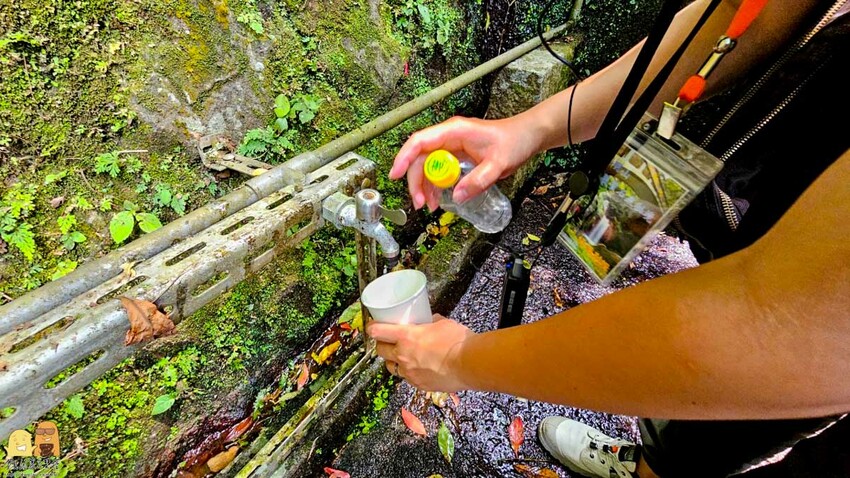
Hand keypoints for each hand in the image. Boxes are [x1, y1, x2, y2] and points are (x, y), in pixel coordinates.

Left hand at [366, 314, 474, 391]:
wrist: (470, 364)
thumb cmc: (458, 342)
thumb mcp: (442, 323)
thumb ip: (431, 322)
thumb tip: (429, 321)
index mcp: (406, 337)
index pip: (377, 332)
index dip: (372, 327)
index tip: (372, 325)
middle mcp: (403, 356)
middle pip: (380, 350)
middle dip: (382, 344)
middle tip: (388, 340)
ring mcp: (410, 373)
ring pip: (391, 367)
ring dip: (392, 360)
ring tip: (401, 356)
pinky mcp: (419, 384)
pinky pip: (407, 378)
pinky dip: (409, 372)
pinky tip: (418, 368)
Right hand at [390, 116, 538, 210]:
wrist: (528, 135)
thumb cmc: (514, 141)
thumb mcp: (498, 164)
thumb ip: (477, 181)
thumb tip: (456, 196)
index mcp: (454, 131)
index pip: (420, 142)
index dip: (404, 158)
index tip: (395, 175)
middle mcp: (448, 137)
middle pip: (420, 158)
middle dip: (415, 181)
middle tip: (419, 203)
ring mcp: (452, 146)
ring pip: (427, 165)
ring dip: (424, 186)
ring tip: (428, 206)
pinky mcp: (457, 155)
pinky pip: (439, 170)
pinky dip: (435, 185)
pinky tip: (438, 199)